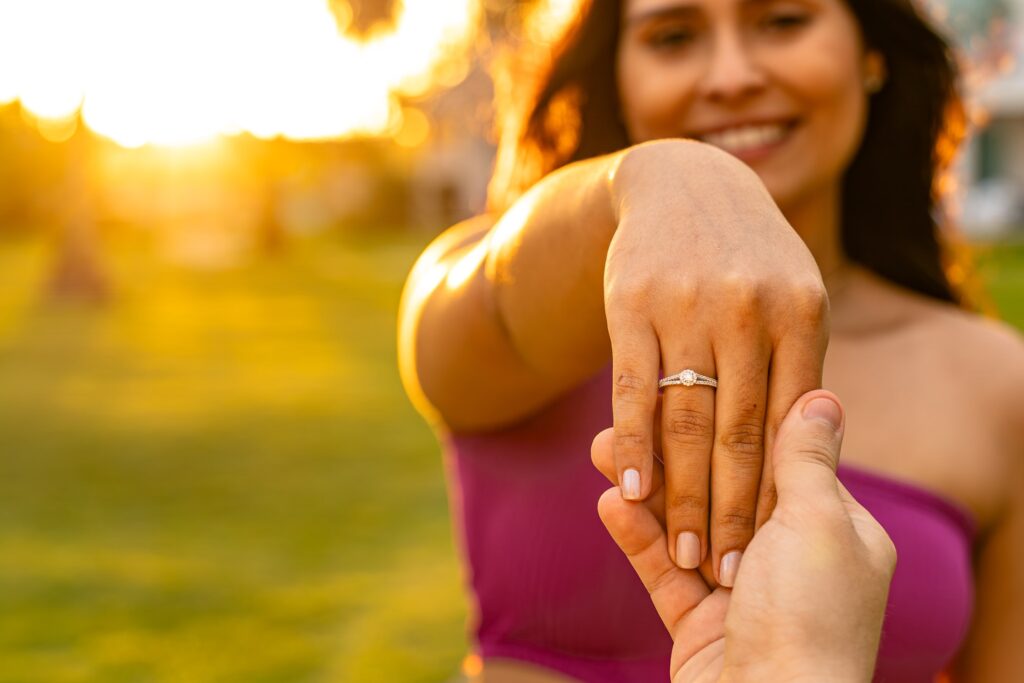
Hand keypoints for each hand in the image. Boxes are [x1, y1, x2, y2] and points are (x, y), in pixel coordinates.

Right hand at [593, 390, 896, 682]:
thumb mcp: (819, 522)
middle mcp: (791, 561)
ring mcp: (744, 594)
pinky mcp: (702, 625)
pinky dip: (639, 539)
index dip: (728, 425)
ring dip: (646, 490)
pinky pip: (666, 572)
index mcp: (836, 532)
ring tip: (603, 449)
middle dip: (673, 454)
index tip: (687, 388)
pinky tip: (609, 502)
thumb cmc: (810, 615)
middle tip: (627, 417)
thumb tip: (821, 394)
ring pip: (687, 527)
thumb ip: (806, 459)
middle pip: (723, 490)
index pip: (775, 462)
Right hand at [605, 140, 828, 585]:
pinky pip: (632, 388)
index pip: (788, 424)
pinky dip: (631, 443)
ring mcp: (688, 307)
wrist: (680, 182)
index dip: (776, 493)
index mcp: (801, 314)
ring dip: (682, 493)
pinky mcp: (632, 306)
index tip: (768, 549)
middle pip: (739, 432)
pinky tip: (629, 488)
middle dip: (732, 511)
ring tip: (683, 549)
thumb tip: (803, 448)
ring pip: (685, 418)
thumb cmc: (745, 256)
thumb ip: (798, 366)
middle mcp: (749, 310)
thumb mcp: (792, 294)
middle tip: (724, 571)